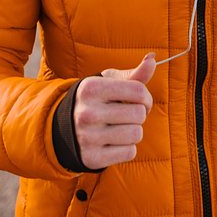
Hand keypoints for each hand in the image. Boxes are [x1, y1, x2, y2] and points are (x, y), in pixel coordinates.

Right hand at [73, 53, 155, 169]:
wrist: (65, 128)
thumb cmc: (96, 100)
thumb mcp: (110, 82)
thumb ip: (134, 74)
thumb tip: (152, 58)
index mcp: (90, 89)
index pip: (138, 91)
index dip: (145, 97)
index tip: (137, 100)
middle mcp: (87, 113)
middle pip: (139, 114)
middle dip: (138, 115)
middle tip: (126, 115)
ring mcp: (88, 137)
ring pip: (136, 134)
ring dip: (133, 132)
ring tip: (119, 128)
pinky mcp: (92, 158)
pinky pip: (129, 153)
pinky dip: (127, 148)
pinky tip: (113, 142)